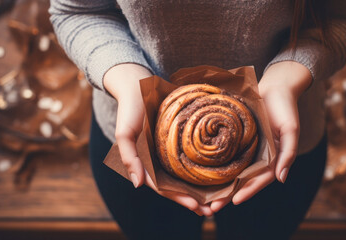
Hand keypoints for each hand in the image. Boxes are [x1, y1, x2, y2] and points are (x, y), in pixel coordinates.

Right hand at [103, 63, 211, 215]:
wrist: (138, 83)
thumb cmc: (130, 109)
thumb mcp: (125, 133)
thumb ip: (129, 158)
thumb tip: (138, 185)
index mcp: (147, 163)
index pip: (164, 187)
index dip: (179, 198)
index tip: (196, 206)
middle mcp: (160, 160)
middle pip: (179, 184)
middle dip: (194, 199)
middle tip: (213, 210)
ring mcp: (170, 150)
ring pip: (187, 173)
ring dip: (202, 187)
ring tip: (220, 197)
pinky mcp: (181, 138)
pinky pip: (193, 154)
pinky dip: (204, 165)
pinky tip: (219, 170)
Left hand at [210, 61, 311, 211]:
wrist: (275, 86)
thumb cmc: (285, 108)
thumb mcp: (291, 130)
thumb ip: (288, 154)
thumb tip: (282, 179)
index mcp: (273, 158)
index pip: (260, 180)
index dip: (248, 191)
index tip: (234, 202)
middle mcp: (259, 157)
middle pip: (243, 180)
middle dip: (228, 195)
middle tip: (211, 208)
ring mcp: (248, 148)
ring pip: (233, 170)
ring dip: (220, 185)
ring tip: (204, 198)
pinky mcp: (237, 138)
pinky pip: (227, 154)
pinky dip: (217, 165)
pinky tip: (203, 172)